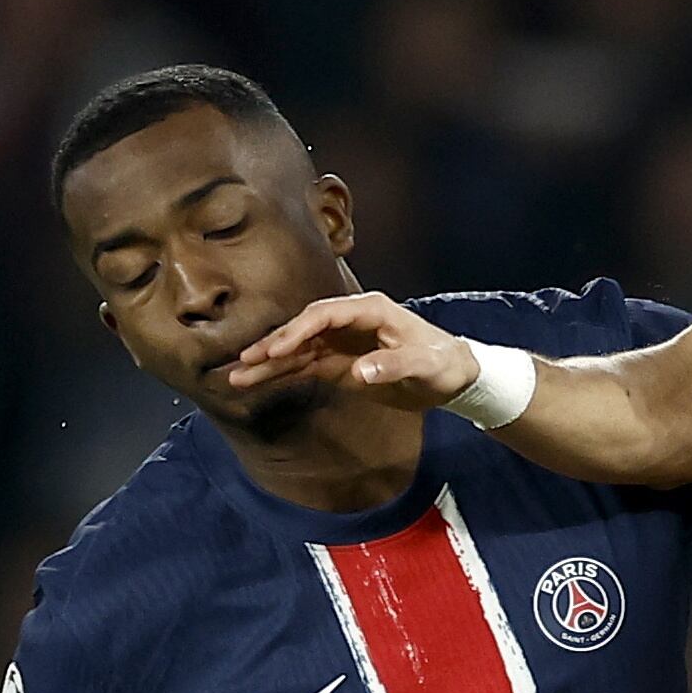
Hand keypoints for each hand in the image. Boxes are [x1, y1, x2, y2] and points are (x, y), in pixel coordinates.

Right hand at [220, 291, 482, 410]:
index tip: (276, 350)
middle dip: (272, 346)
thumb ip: (392, 366)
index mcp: (369, 310)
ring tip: (237, 376)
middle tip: (244, 361)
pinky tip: (257, 382)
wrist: (454, 376)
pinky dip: (281, 375)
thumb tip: (359, 372)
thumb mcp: (425, 366)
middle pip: (302, 329)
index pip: (324, 315)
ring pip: (297, 351)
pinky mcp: (339, 363)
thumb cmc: (443, 363)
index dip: (298, 331)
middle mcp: (349, 321)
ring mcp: (341, 342)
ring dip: (269, 364)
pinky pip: (304, 367)